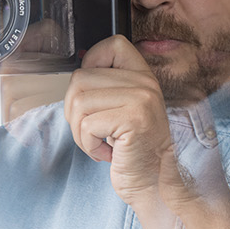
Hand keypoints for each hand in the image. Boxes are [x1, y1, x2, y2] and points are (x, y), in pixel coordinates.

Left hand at [65, 36, 189, 205]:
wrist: (154, 184)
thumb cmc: (133, 151)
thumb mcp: (122, 110)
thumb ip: (106, 87)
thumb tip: (78, 69)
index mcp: (143, 77)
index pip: (113, 44)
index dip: (92, 64)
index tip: (95, 94)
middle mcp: (145, 84)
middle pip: (80, 79)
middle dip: (75, 112)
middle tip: (94, 131)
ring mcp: (142, 100)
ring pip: (79, 102)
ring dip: (80, 131)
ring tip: (100, 142)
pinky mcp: (134, 120)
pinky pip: (86, 125)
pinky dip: (88, 145)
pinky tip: (106, 152)